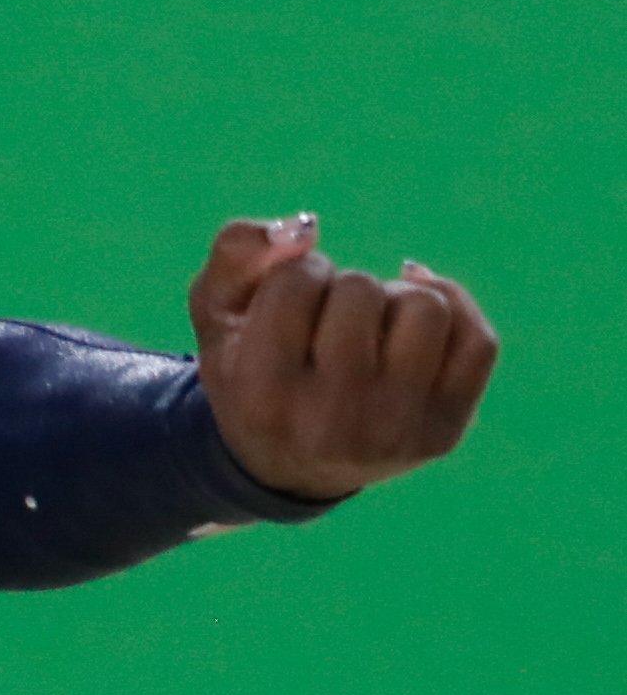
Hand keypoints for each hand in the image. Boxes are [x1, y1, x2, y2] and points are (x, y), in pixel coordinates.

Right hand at [189, 216, 496, 501]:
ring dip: (398, 300)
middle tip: (328, 324)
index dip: (297, 273)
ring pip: (426, 307)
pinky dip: (452, 314)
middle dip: (344, 289)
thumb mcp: (217, 313)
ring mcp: (395, 428)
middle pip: (362, 289)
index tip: (289, 305)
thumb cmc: (251, 372)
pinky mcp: (443, 431)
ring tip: (374, 328)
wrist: (290, 467)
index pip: (299, 280)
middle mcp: (329, 418)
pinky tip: (414, 326)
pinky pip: (477, 340)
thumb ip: (239, 252)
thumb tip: (305, 228)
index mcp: (262, 392)